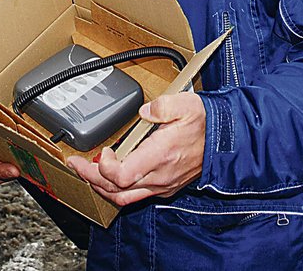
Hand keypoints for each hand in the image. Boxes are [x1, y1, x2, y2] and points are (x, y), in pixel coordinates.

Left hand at [66, 93, 205, 206]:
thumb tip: (144, 112)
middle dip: (90, 177)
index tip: (102, 151)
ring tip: (88, 173)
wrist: (227, 140)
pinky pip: (136, 196)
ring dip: (101, 187)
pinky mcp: (166, 187)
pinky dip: (117, 190)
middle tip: (76, 164)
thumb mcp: (186, 104)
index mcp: (161, 156)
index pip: (121, 176)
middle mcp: (159, 176)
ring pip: (123, 198)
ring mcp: (162, 185)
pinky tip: (111, 178)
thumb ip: (162, 106)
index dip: (103, 167)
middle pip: (115, 189)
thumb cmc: (207, 123)